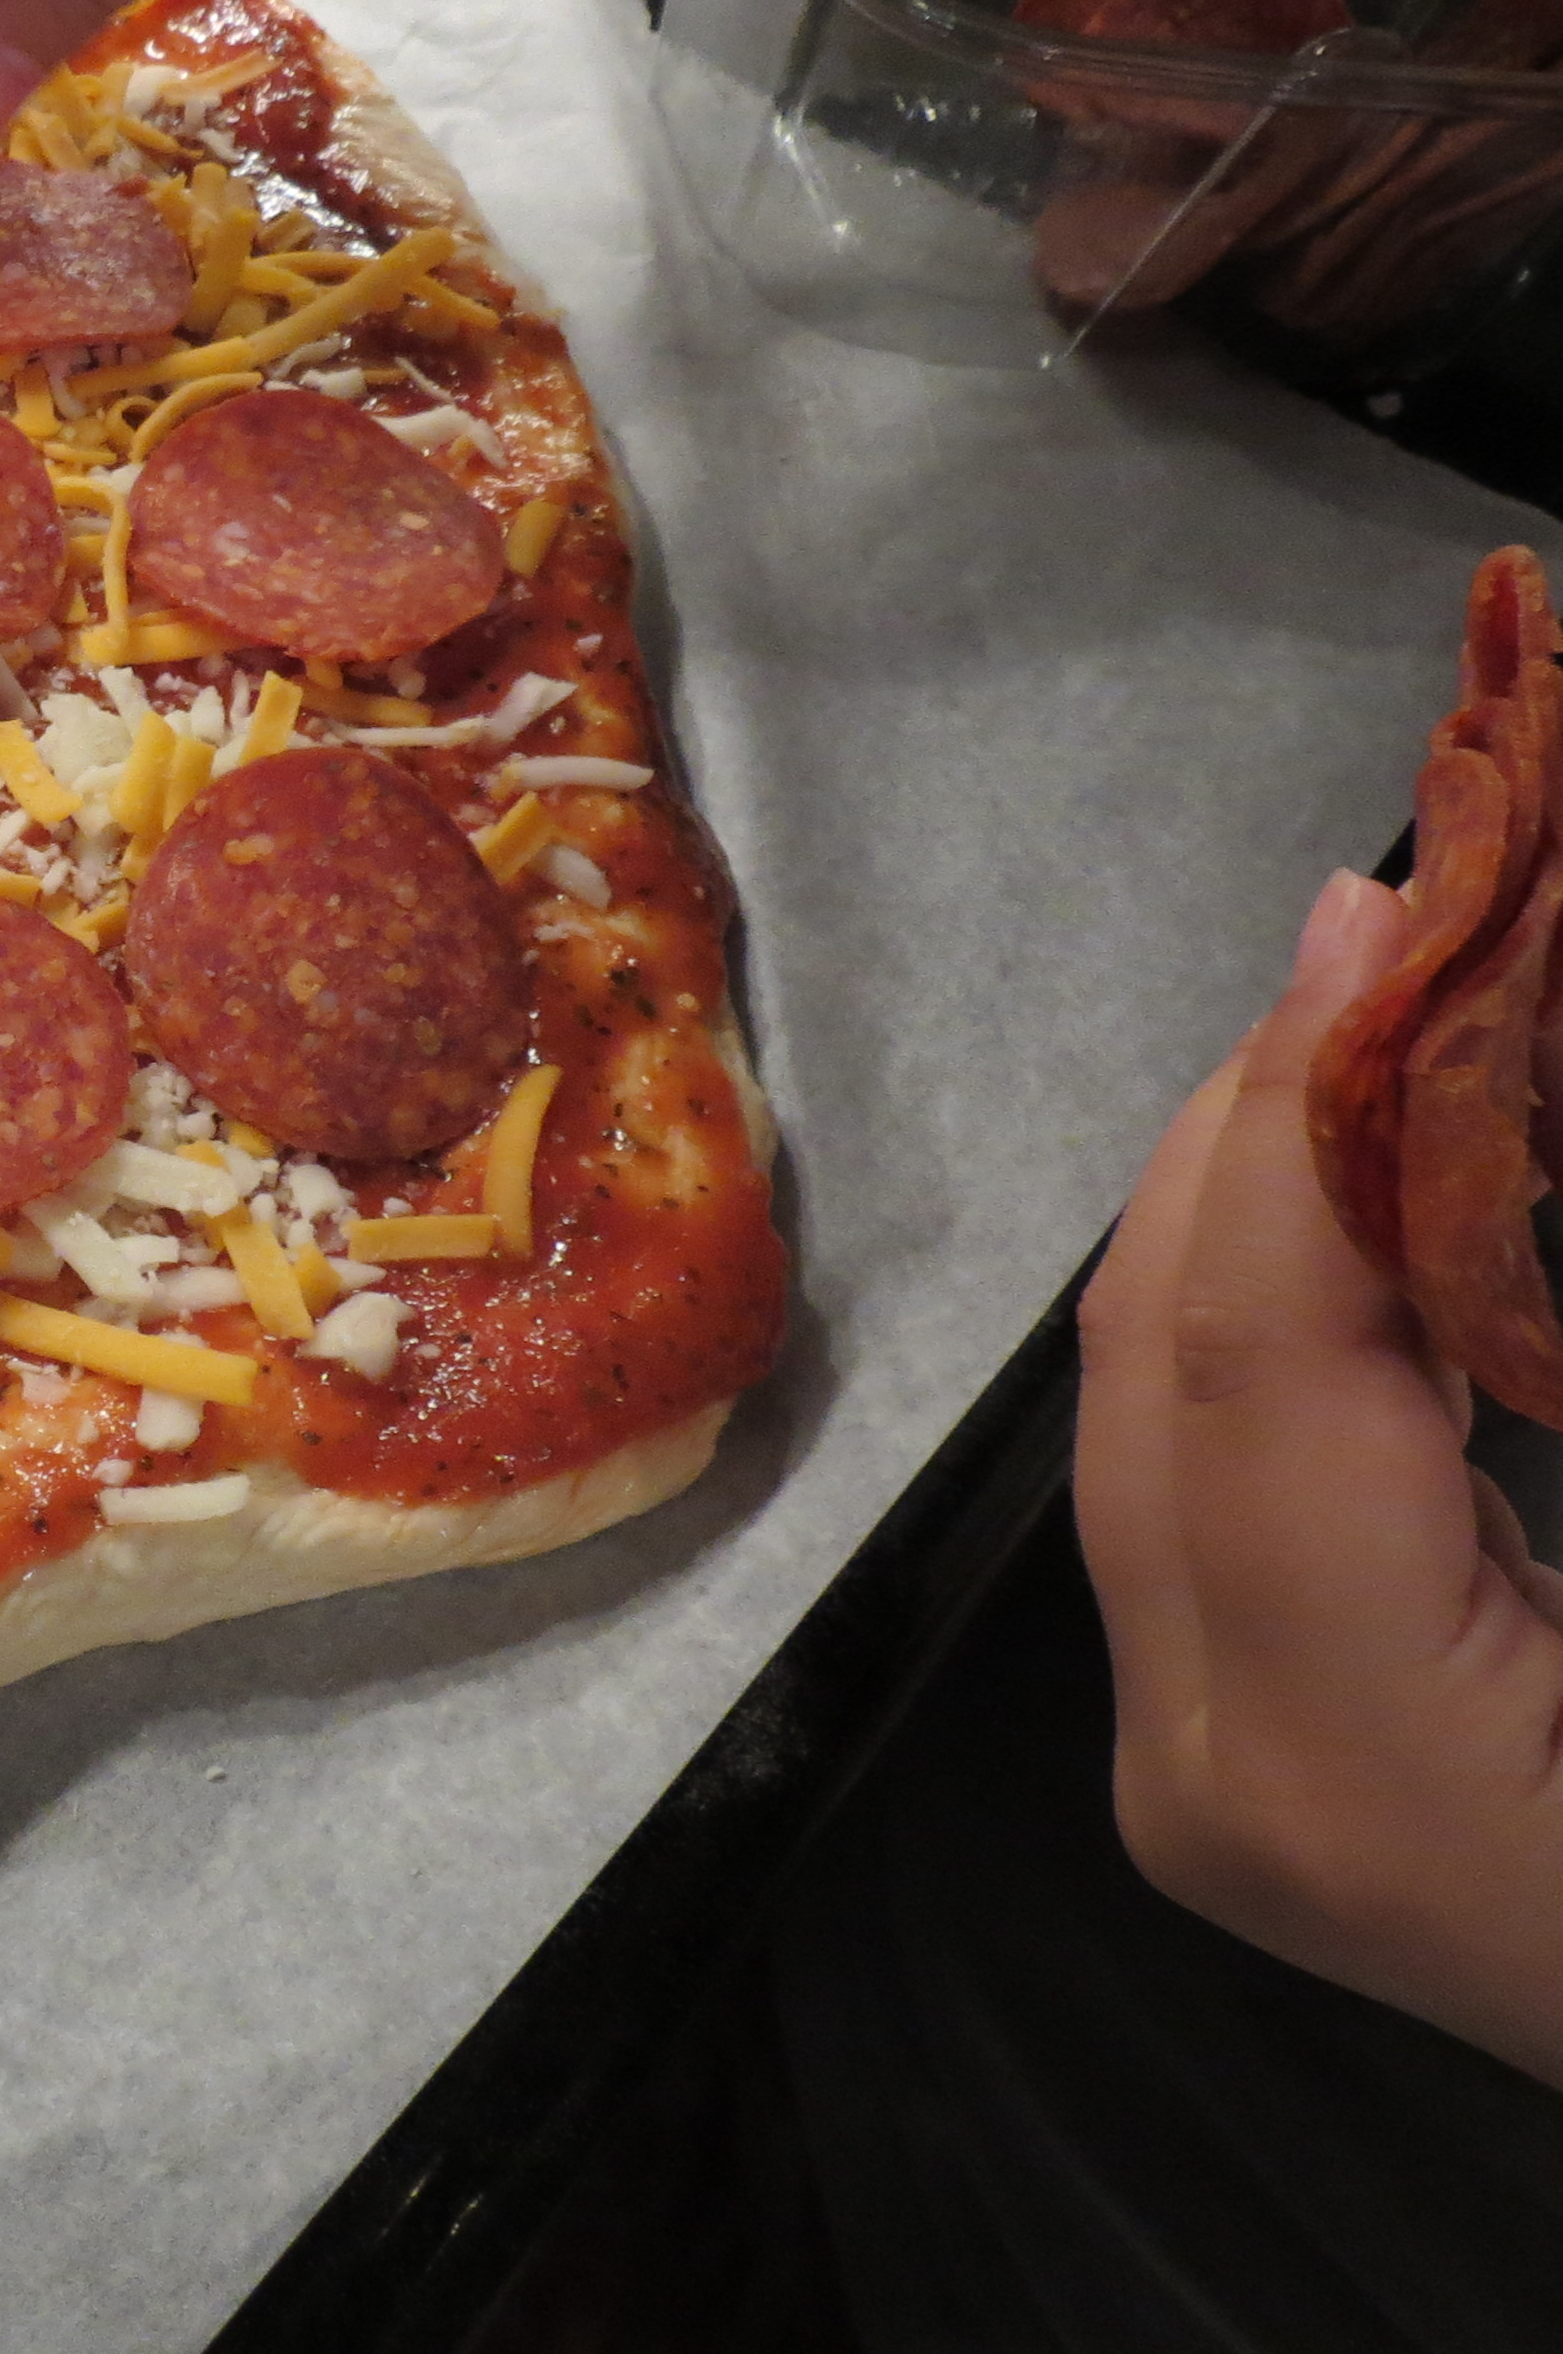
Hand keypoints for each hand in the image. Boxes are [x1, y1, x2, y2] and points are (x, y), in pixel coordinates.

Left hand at [1076, 867, 1562, 2082]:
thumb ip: (1533, 1326)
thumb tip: (1494, 1087)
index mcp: (1352, 1763)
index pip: (1250, 1358)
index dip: (1297, 1112)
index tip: (1368, 918)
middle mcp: (1212, 1770)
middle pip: (1166, 1367)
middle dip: (1261, 1126)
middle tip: (1385, 935)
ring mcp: (1204, 1772)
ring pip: (1163, 1410)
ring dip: (1260, 1206)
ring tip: (1381, 1025)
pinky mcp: (1242, 1745)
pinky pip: (1214, 1477)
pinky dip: (1285, 1321)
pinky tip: (1372, 1200)